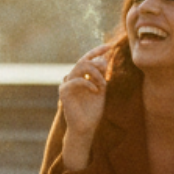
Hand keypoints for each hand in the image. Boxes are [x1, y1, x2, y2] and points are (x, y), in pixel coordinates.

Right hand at [59, 43, 113, 170]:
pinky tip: (96, 90)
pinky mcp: (64, 91)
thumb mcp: (101, 90)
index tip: (109, 46)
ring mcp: (67, 84)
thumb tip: (104, 59)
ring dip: (95, 73)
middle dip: (96, 61)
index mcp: (81, 77)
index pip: (88, 59)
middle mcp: (72, 78)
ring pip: (80, 67)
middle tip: (105, 68)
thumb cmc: (93, 111)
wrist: (85, 127)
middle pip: (83, 60)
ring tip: (102, 84)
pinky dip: (88, 83)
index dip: (97, 51)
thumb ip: (101, 75)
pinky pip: (76, 80)